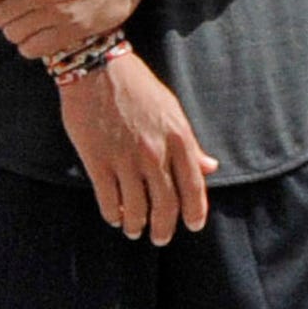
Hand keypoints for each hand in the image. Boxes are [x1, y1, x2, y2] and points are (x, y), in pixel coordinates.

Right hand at [58, 47, 215, 242]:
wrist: (97, 70)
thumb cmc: (138, 87)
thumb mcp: (172, 111)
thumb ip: (190, 144)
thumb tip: (210, 167)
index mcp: (178, 139)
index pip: (193, 187)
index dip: (195, 212)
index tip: (193, 226)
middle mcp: (154, 153)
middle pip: (165, 205)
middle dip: (164, 228)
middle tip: (160, 238)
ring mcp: (125, 159)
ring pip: (136, 208)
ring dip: (136, 225)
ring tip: (134, 231)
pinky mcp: (98, 161)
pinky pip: (108, 200)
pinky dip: (113, 214)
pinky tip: (115, 217)